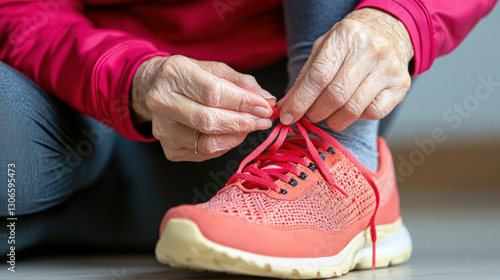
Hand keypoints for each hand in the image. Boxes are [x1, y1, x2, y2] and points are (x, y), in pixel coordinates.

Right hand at [131, 55, 274, 161]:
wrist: (156, 88)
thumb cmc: (190, 78)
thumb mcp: (215, 70)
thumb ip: (242, 83)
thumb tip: (267, 100)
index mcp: (174, 74)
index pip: (213, 93)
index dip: (243, 103)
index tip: (265, 107)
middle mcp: (162, 102)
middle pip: (208, 120)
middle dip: (242, 122)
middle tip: (263, 121)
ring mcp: (163, 129)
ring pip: (207, 143)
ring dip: (236, 137)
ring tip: (249, 126)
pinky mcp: (169, 149)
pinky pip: (205, 154)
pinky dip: (224, 145)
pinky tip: (231, 135)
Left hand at [278, 8, 413, 129]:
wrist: (388, 31)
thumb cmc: (350, 44)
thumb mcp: (322, 50)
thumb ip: (303, 78)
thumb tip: (286, 108)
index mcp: (345, 36)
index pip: (318, 76)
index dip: (301, 101)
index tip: (288, 116)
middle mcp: (370, 50)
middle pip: (336, 95)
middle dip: (316, 112)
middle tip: (310, 115)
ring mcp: (388, 68)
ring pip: (354, 108)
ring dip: (334, 120)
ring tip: (328, 115)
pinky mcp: (400, 85)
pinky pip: (374, 113)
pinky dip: (357, 118)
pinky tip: (351, 109)